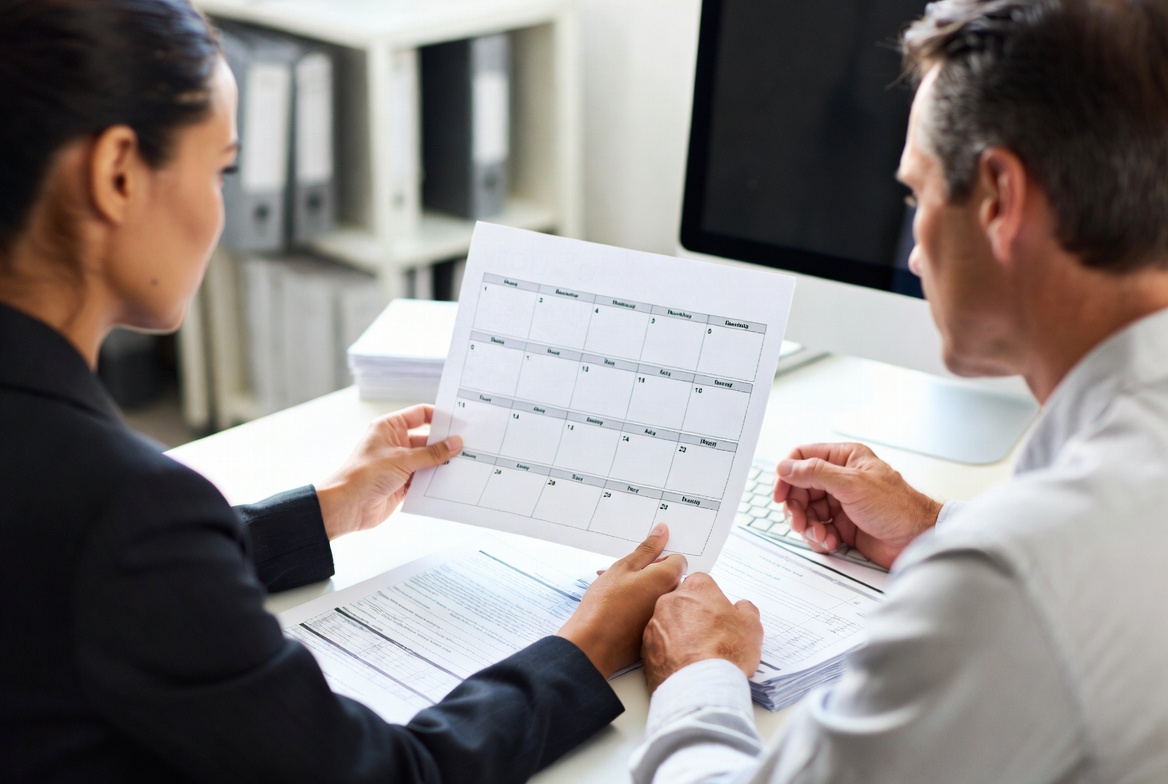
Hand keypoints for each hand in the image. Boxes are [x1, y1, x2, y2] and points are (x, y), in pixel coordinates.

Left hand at [316, 405, 461, 538]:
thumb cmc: (364, 475)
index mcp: (389, 427)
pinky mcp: (402, 483)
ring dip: (441, 463)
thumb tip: (454, 443)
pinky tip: (451, 481)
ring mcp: (399, 464)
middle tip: (467, 445)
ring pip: (427, 460)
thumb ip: (431, 453)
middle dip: (445, 444)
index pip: (420, 415)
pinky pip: (424, 478)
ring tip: (464, 464)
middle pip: (426, 439)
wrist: (347, 506)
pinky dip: (435, 480)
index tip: (459, 422)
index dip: (439, 417)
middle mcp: (395, 443)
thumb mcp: (402, 459)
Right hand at [556, 524, 686, 678]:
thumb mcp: (624, 567)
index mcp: (668, 579)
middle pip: (668, 578)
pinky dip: (640, 609)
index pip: (678, 560)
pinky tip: (619, 610)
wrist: (593, 644)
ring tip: (617, 593)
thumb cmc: (606, 604)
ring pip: (657, 595)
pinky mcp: (654, 633)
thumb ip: (647, 549)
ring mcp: (664, 618)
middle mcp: (672, 599)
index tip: (641, 562)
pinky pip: (651, 613)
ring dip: (643, 591)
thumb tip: (663, 531)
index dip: (658, 558)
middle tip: (625, 576)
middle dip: (650, 574)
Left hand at [641, 573, 762, 692]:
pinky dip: (667, 649)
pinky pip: (657, 642)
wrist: (700, 686)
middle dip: (693, 613)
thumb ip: (746, 610)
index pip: (702, 583)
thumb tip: (742, 608)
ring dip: (678, 631)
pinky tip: (682, 663)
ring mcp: (655, 623)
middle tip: (708, 634)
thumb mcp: (751, 627)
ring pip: (667, 621)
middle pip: (682, 600)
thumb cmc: (725, 653)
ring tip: (695, 652)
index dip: (711, 599)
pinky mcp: (645, 646)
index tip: (718, 614)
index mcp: (696, 589)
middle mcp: (670, 600)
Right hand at [774, 442, 941, 568]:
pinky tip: (831, 542)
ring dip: (808, 526)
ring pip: (806, 511)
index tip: (780, 494)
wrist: (918, 541)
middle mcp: (840, 479)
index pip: (802, 458)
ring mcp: (840, 503)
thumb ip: (815, 473)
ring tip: (821, 535)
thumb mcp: (852, 485)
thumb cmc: (898, 508)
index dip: (787, 475)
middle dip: (797, 508)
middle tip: (800, 522)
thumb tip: (785, 467)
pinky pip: (817, 530)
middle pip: (800, 488)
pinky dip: (819, 538)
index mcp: (844, 458)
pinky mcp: (842, 526)